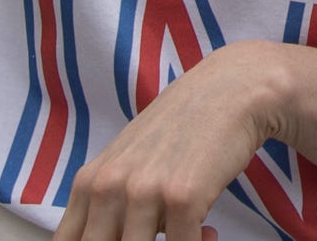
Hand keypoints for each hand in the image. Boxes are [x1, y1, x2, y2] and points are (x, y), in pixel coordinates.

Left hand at [56, 42, 287, 240]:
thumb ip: (107, 206)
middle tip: (160, 235)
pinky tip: (209, 231)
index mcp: (88, 184)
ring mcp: (143, 192)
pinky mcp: (182, 198)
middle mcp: (107, 188)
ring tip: (188, 236)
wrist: (228, 90)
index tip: (120, 240)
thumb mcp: (126, 164)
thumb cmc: (178, 129)